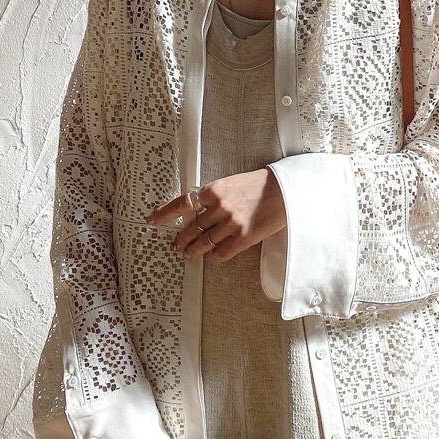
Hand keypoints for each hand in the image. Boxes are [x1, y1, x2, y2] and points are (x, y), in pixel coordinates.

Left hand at [145, 168, 286, 262]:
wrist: (285, 191)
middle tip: (177, 245)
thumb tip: (195, 212)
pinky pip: (221, 252)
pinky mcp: (244, 238)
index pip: (182, 203)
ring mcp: (231, 224)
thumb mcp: (231, 183)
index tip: (152, 221)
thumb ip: (212, 196)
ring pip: (204, 243)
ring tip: (189, 254)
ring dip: (193, 250)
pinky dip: (214, 255)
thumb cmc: (259, 185)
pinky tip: (212, 255)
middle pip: (191, 228)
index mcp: (214, 190)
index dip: (164, 214)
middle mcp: (220, 207)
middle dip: (181, 239)